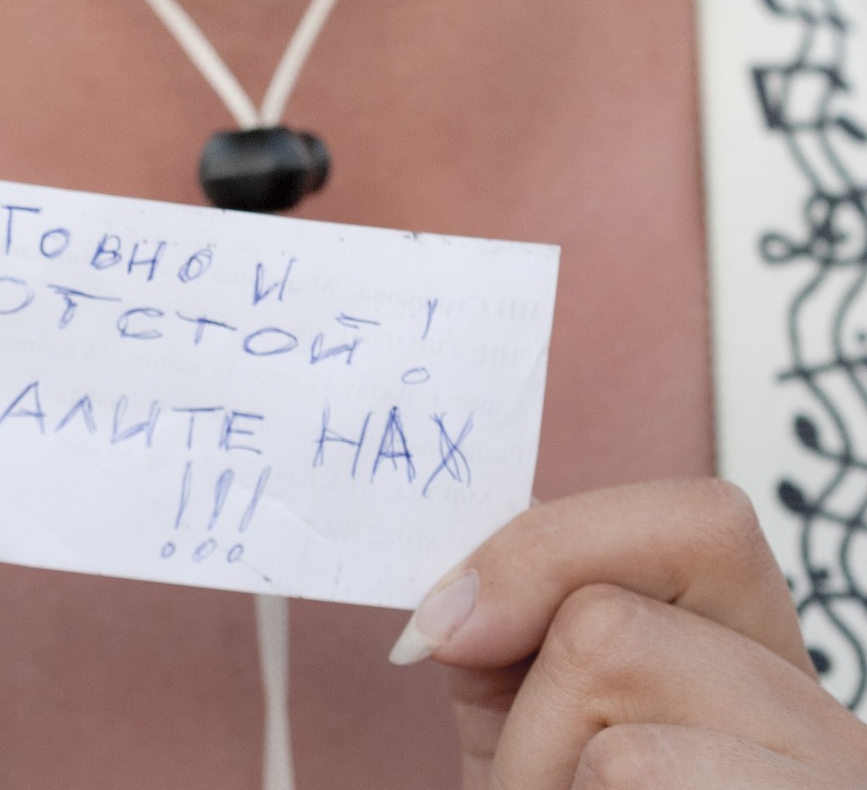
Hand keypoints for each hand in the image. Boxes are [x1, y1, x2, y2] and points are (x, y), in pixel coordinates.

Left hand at [390, 479, 866, 787]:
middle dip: (525, 730)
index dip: (549, 551)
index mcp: (769, 659)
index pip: (703, 520)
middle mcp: (835, 733)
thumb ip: (513, 633)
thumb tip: (457, 603)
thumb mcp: (537, 722)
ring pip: (619, 754)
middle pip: (614, 636)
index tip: (445, 630)